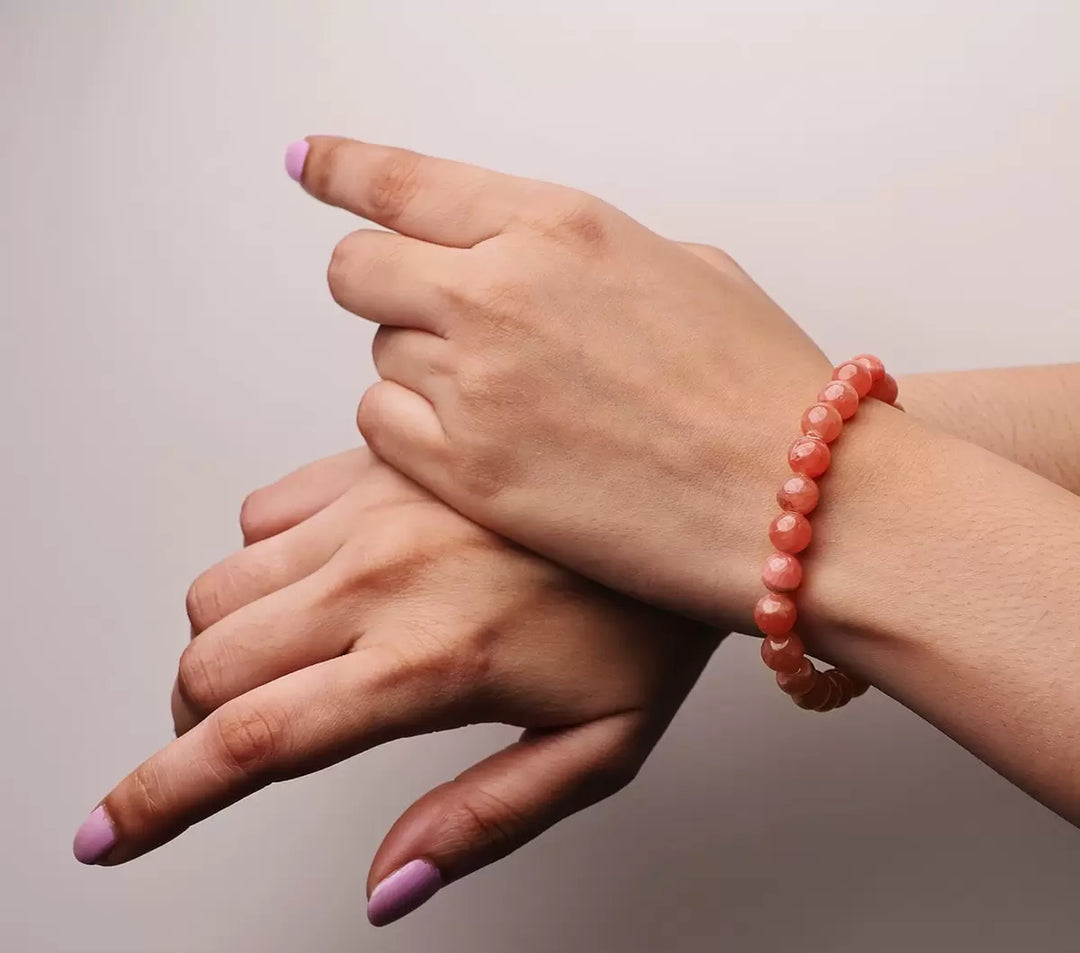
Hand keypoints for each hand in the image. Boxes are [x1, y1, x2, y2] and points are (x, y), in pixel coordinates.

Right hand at [74, 449, 718, 924]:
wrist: (698, 498)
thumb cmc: (655, 621)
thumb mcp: (597, 748)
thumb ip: (482, 822)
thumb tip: (388, 884)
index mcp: (430, 662)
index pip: (255, 743)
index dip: (162, 800)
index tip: (109, 831)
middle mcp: (383, 579)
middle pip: (210, 664)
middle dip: (195, 725)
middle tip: (234, 745)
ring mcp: (376, 508)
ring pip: (222, 587)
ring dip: (225, 645)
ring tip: (284, 667)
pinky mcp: (382, 462)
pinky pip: (265, 513)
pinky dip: (263, 563)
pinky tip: (322, 583)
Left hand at [287, 136, 855, 628]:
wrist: (797, 499)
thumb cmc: (764, 392)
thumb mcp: (687, 272)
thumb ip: (586, 254)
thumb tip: (531, 258)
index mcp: (558, 224)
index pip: (401, 180)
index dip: (341, 170)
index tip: (310, 164)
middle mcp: (500, 291)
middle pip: (360, 272)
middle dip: (386, 290)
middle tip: (434, 322)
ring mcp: (476, 384)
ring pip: (378, 357)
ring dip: (420, 374)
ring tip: (506, 406)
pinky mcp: (466, 472)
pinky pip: (382, 431)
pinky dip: (414, 437)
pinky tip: (483, 451)